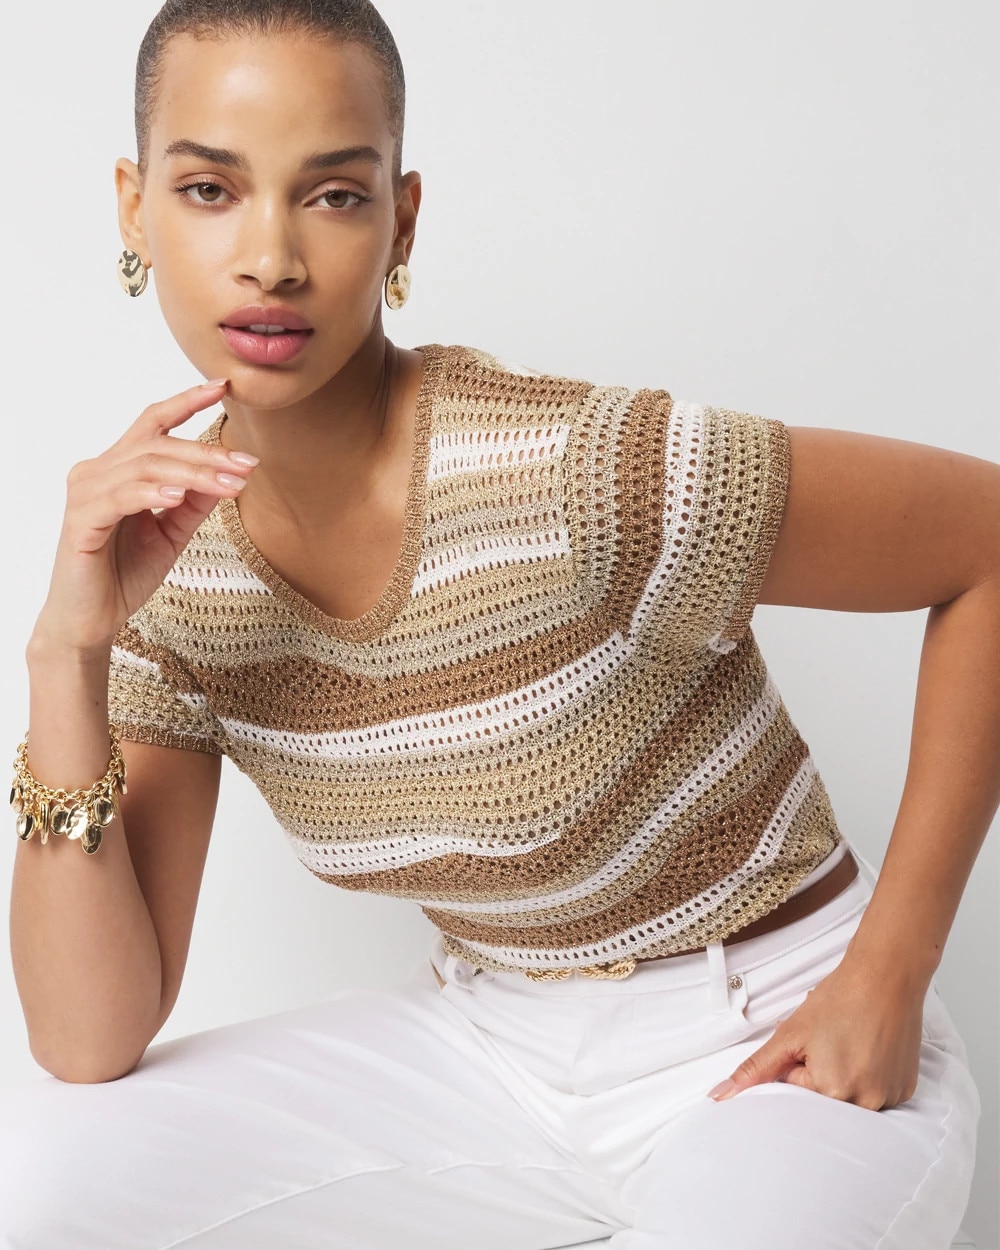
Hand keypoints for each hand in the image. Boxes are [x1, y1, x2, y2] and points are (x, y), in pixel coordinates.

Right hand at [32, 379, 257, 654]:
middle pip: (156, 444)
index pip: (153, 423)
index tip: (223, 388)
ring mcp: (85, 493)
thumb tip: (230, 474)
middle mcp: (96, 471)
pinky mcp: (80, 520)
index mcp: (118, 469)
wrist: (92, 620)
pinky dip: (151, 493)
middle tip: (247, 463)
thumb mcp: (173, 533)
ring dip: (192, 473)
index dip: (186, 401)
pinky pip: (120, 496)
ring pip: (144, 466)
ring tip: (229, 484)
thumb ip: (195, 502)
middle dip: (206, 452)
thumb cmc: (125, 574)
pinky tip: (176, 497)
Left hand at [706, 956, 926, 1110]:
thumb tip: (720, 1096)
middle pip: (825, 1099)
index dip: (799, 1063)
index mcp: (833, 1092)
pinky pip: (878, 1092)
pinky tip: (871, 1048)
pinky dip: (869, 1075)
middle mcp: (865, 1104)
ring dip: (846, 1075)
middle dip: (822, 1073)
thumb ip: (755, 1069)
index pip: (797, 1091)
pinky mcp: (906, 1090)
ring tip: (853, 1041)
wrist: (885, 977)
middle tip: (833, 1040)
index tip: (812, 1043)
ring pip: (852, 1098)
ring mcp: (889, 1099)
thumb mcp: (790, 1034)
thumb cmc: (838, 1000)